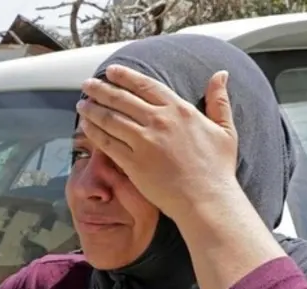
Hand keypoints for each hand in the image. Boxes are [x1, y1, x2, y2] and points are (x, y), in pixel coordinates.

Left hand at [77, 64, 239, 221]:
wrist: (206, 200)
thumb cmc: (217, 168)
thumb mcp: (225, 129)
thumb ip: (218, 101)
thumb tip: (220, 75)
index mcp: (179, 110)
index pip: (146, 86)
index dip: (125, 77)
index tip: (111, 71)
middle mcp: (159, 121)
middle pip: (122, 100)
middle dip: (101, 90)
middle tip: (87, 85)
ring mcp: (144, 142)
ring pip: (110, 119)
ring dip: (93, 110)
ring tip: (81, 105)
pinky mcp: (133, 163)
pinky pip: (107, 143)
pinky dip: (94, 133)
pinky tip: (85, 127)